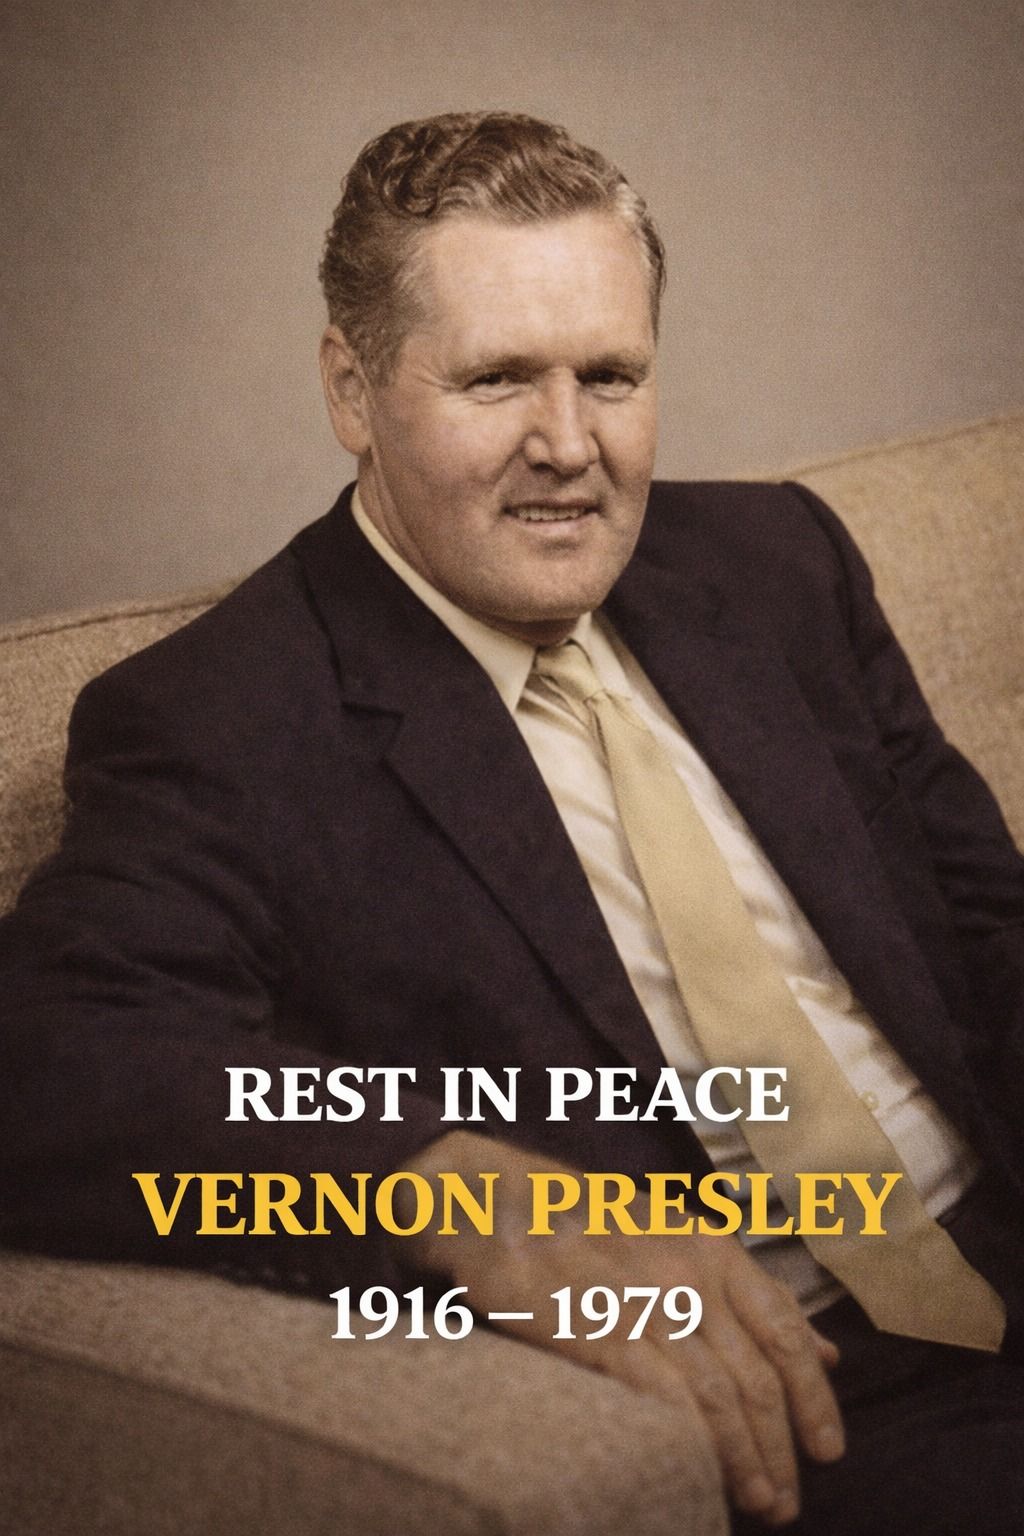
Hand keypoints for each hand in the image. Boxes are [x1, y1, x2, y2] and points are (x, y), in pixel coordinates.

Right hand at [403, 1131, 843, 1526]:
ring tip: (756, 1501)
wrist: (494, 1200)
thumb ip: (749, 1295)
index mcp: (712, 1247)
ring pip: (713, 1394)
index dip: (815, 1398)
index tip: (828, 1450)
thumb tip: (825, 1351)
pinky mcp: (593, 1328)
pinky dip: (685, 1440)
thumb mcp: (678, 1237)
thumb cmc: (589, 1222)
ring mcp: (640, 1300)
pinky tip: (696, 1471)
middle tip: (787, 1500)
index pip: (785, 1331)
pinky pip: (655, 1394)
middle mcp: (685, 1272)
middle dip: (780, 1447)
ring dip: (743, 1459)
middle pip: (754, 1375)